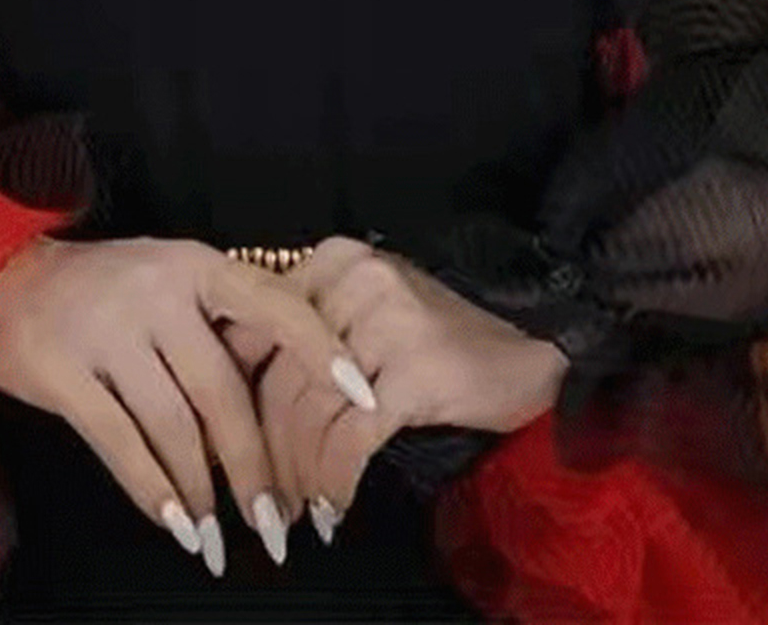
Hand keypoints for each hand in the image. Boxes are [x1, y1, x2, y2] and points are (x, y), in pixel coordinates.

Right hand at [0, 236, 378, 576]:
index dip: (321, 351)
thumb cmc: (97, 286)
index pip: (275, 305)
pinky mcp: (63, 370)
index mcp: (195, 265)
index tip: (362, 400)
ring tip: (218, 539)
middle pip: (224, 391)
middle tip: (280, 523)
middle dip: (256, 466)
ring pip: (175, 425)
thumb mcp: (165, 278)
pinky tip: (174, 524)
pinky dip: (151, 490)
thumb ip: (216, 322)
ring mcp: (109, 330)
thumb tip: (282, 391)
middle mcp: (159, 291)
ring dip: (202, 491)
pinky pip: (119, 442)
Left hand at [222, 236, 569, 535]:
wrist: (533, 347)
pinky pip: (353, 439)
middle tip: (267, 494)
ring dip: (301, 473)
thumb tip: (233, 390)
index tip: (233, 444)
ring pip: (312, 412)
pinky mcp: (417, 371)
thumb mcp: (367, 312)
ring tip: (300, 507)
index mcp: (336, 258)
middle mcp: (358, 279)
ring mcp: (390, 323)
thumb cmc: (442, 339)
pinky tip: (335, 505)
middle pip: (281, 377)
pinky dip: (336, 480)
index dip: (238, 397)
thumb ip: (307, 333)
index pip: (260, 331)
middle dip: (268, 448)